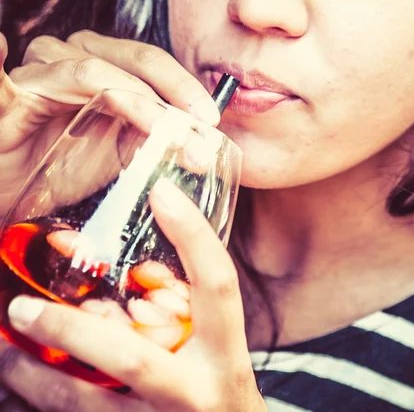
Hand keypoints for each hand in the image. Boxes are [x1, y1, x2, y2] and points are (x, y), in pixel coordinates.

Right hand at [0, 30, 219, 214]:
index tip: (213, 120)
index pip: (154, 64)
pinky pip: (51, 78)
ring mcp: (45, 68)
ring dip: (142, 105)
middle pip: (138, 59)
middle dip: (174, 94)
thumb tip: (199, 145)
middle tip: (201, 126)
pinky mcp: (18, 90)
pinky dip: (73, 80)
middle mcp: (73, 54)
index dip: (186, 88)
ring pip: (102, 73)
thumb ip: (154, 140)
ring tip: (171, 134)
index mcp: (102, 62)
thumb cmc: (61, 165)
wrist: (11, 188)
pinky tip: (91, 86)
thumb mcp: (118, 153)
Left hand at [0, 179, 265, 411]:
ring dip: (34, 378)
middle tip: (21, 307)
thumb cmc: (218, 386)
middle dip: (70, 332)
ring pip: (86, 406)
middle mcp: (197, 390)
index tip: (161, 190)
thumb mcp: (219, 346)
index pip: (218, 283)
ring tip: (4, 350)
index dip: (193, 235)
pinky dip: (42, 403)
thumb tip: (133, 268)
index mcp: (225, 350)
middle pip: (131, 359)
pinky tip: (21, 384)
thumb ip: (186, 309)